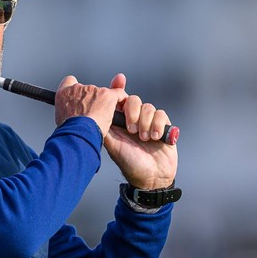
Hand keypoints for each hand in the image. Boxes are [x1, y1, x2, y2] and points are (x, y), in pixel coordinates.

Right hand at [54, 75, 125, 136]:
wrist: (78, 134)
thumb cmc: (70, 130)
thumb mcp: (61, 119)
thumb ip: (68, 110)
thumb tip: (72, 114)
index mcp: (64, 93)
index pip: (70, 81)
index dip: (77, 90)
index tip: (81, 97)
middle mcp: (77, 88)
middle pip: (89, 89)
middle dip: (93, 99)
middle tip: (92, 113)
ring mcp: (93, 90)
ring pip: (103, 93)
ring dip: (104, 103)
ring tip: (102, 118)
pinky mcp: (106, 95)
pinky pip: (118, 94)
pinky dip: (120, 101)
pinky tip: (117, 112)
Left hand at [103, 73, 177, 189]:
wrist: (150, 178)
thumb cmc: (128, 162)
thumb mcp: (112, 144)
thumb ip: (104, 127)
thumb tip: (92, 111)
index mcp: (119, 121)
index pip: (118, 100)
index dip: (118, 88)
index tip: (119, 79)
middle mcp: (134, 119)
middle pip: (133, 100)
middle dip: (132, 111)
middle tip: (131, 129)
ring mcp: (149, 122)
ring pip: (148, 107)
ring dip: (145, 122)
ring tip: (142, 138)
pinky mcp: (163, 127)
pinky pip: (162, 114)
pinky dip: (157, 124)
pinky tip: (154, 137)